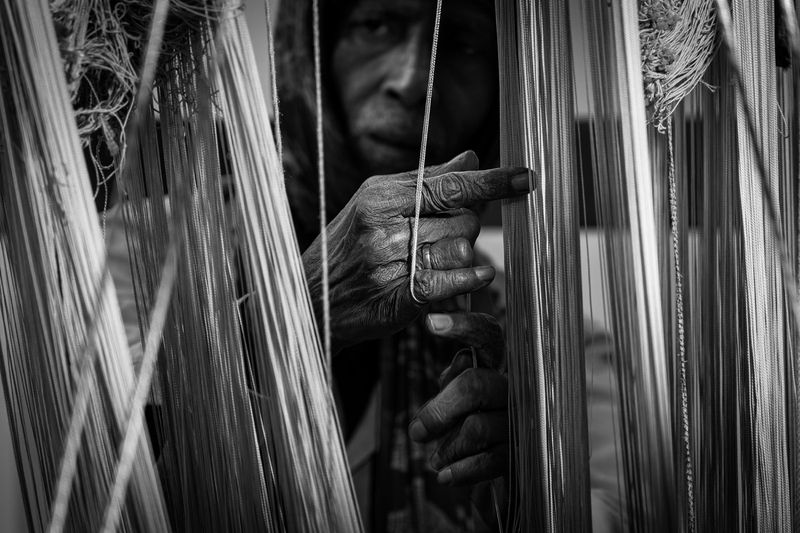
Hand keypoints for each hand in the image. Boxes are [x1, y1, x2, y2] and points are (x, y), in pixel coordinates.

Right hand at [302, 151, 529, 351]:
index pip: (449, 184)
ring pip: (462, 251)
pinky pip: (451, 282)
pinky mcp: (397, 298)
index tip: (528, 177)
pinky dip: (470, 279)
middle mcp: (384, 228)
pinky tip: (479, 275)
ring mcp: (389, 264)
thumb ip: (425, 181)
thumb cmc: (346, 247)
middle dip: (466, 227)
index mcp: (380, 197)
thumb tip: (470, 158)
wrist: (309, 299)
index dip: (492, 181)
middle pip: (463, 220)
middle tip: (444, 235)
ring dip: (462, 256)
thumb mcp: (376, 204)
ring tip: (437, 259)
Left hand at [408, 312, 507, 485]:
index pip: (486, 336)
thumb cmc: (470, 420)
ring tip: (434, 460)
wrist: (497, 463)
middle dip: (438, 412)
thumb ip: (454, 380)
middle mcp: (513, 387)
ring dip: (447, 448)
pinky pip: (489, 461)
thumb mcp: (457, 395)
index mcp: (495, 365)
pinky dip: (461, 471)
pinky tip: (445, 476)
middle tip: (416, 433)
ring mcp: (520, 419)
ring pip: (476, 428)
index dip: (463, 326)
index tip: (431, 323)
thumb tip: (453, 373)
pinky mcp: (521, 453)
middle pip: (473, 385)